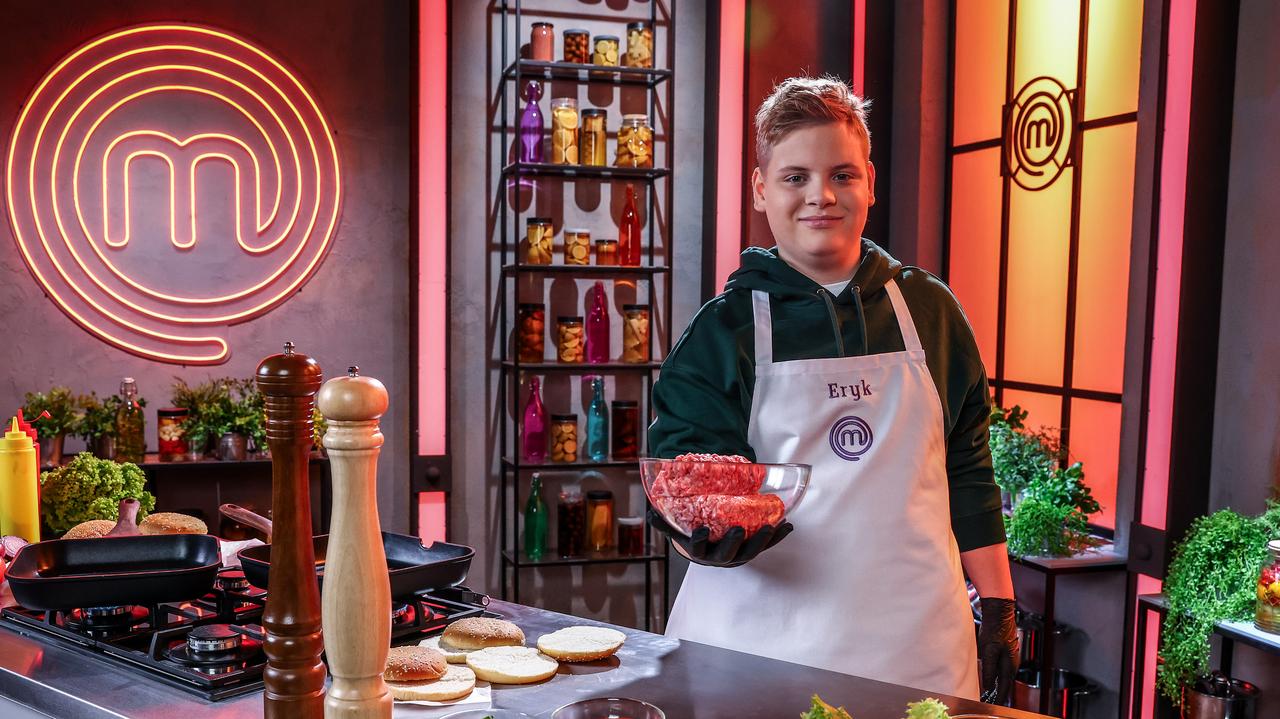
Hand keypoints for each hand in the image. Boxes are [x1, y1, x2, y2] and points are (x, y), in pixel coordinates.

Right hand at [646, 507, 791, 567]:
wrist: (705, 546)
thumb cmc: (690, 532)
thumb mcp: (676, 528)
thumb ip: (664, 520)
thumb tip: (649, 510)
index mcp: (699, 552)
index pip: (697, 549)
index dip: (699, 541)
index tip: (702, 531)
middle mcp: (718, 558)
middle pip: (727, 555)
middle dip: (734, 543)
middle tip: (739, 529)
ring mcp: (736, 556)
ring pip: (750, 552)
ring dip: (763, 541)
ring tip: (773, 526)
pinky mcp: (751, 551)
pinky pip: (765, 546)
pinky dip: (777, 537)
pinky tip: (787, 525)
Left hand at [977, 597, 1018, 704]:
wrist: (1000, 613)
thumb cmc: (994, 630)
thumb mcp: (988, 651)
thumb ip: (988, 669)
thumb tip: (988, 685)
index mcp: (1009, 666)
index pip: (1004, 688)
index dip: (998, 698)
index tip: (992, 705)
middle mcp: (1012, 664)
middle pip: (1004, 684)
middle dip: (997, 694)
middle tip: (988, 701)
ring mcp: (1010, 658)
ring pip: (1003, 676)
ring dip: (996, 685)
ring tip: (987, 693)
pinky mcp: (1005, 652)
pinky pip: (1001, 669)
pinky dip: (995, 676)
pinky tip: (989, 677)